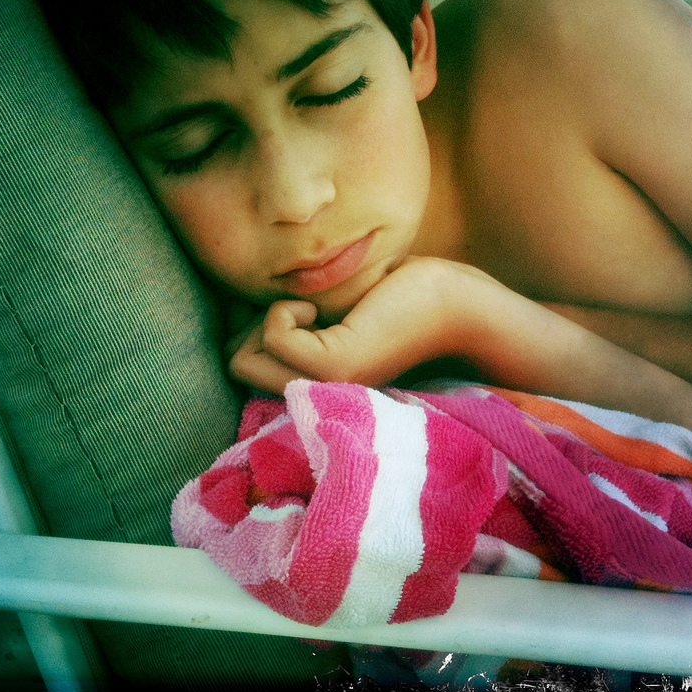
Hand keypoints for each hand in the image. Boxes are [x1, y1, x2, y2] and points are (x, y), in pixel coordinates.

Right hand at [228, 257, 491, 393]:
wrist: (455, 302)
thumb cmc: (398, 297)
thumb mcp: (330, 313)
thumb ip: (292, 326)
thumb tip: (238, 325)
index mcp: (318, 386)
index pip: (245, 373)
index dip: (253, 332)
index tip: (294, 313)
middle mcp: (319, 395)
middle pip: (236, 369)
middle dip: (252, 327)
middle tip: (301, 311)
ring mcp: (326, 384)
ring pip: (241, 361)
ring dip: (267, 319)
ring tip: (312, 308)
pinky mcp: (337, 364)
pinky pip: (275, 337)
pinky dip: (285, 311)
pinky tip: (321, 306)